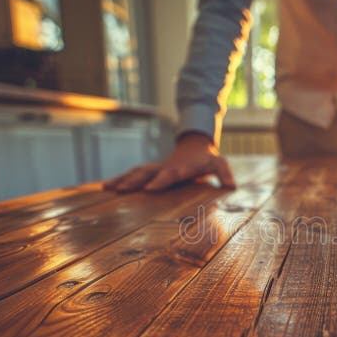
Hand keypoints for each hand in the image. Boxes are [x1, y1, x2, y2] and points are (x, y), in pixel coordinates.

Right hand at [104, 133, 235, 191]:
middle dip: (134, 181)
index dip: (161, 181)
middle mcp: (165, 167)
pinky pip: (133, 175)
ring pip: (136, 172)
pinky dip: (119, 180)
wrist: (194, 145)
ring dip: (122, 180)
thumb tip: (231, 187)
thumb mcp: (220, 164)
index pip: (171, 174)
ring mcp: (155, 168)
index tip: (150, 189)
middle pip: (147, 173)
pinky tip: (105, 188)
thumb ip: (225, 174)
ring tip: (106, 188)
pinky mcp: (149, 171)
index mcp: (181, 167)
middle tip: (120, 191)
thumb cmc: (207, 159)